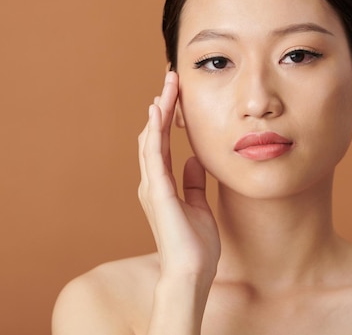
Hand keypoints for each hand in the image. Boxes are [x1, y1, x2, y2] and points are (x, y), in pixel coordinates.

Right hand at [138, 71, 220, 279]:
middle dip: (163, 105)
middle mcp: (153, 181)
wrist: (191, 273)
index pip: (163, 141)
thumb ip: (194, 182)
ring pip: (152, 138)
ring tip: (167, 85)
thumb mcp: (199, 205)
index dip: (169, 116)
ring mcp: (153, 185)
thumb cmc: (196, 245)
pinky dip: (155, 130)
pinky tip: (158, 110)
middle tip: (171, 79)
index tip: (176, 94)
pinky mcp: (158, 191)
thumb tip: (194, 160)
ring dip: (159, 111)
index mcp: (163, 184)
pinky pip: (154, 154)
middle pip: (155, 134)